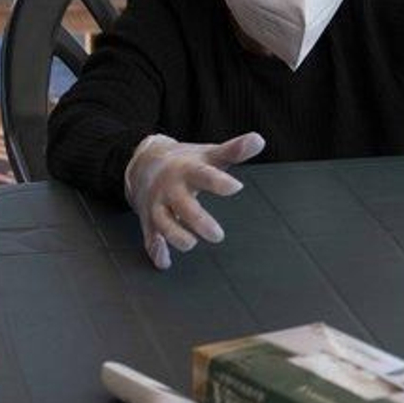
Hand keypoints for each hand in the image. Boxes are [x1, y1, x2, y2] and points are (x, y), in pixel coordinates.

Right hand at [123, 131, 264, 269]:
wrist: (143, 164)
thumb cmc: (185, 162)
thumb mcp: (209, 154)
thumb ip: (234, 150)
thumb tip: (259, 140)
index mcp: (187, 170)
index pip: (202, 175)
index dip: (217, 181)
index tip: (236, 187)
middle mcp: (170, 189)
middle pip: (182, 206)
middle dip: (197, 221)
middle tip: (218, 235)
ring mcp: (157, 206)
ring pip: (162, 224)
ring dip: (175, 236)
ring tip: (191, 244)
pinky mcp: (149, 221)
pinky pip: (150, 238)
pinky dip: (156, 251)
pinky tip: (165, 262)